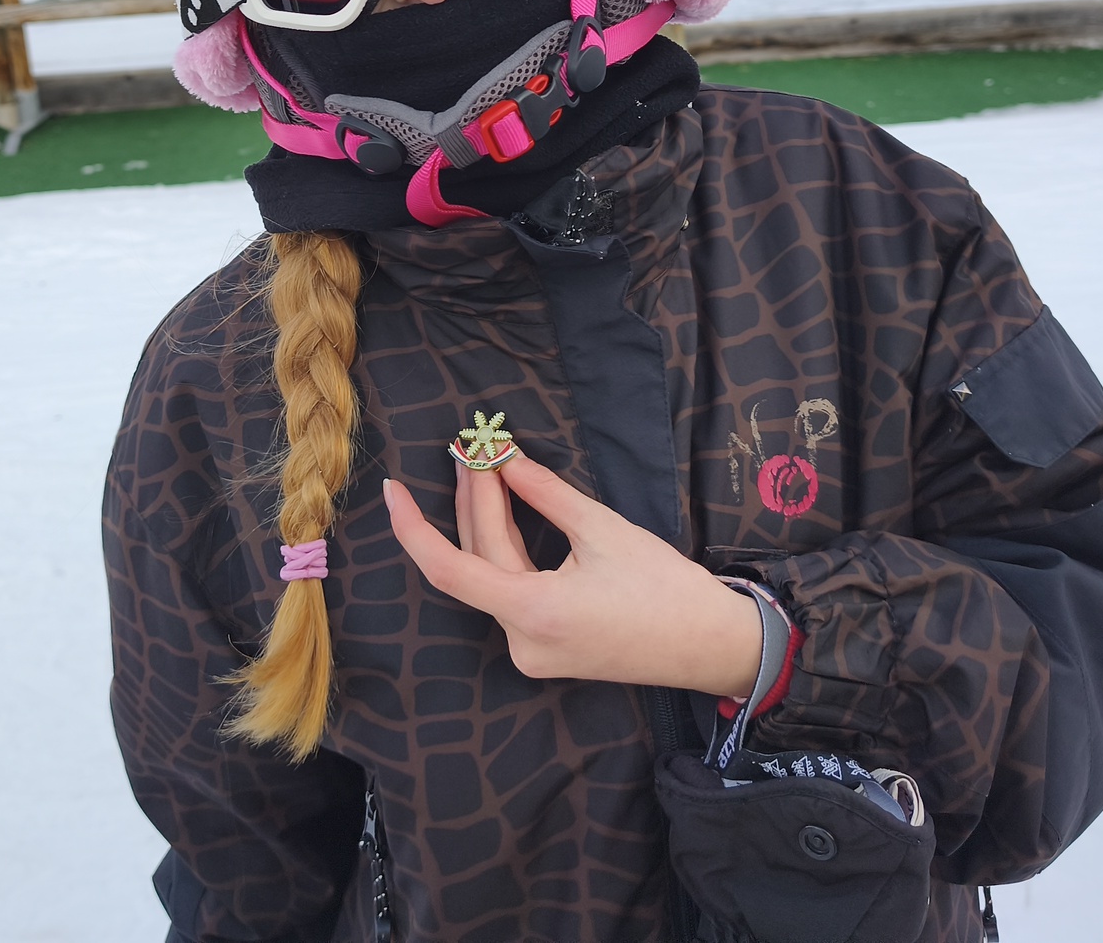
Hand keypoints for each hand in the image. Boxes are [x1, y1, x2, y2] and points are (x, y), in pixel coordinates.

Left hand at [383, 452, 764, 697]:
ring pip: (494, 576)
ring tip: (483, 470)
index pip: (449, 568)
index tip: (392, 489)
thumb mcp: (603, 529)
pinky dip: (508, 552)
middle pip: (479, 561)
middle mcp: (522, 641)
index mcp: (533, 612)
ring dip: (489, 523)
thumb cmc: (665, 588)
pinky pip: (512, 593)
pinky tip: (507, 512)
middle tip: (470, 449)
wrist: (710, 645)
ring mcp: (532, 652)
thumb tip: (503, 458)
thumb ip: (544, 493)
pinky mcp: (545, 650)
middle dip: (474, 501)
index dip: (413, 527)